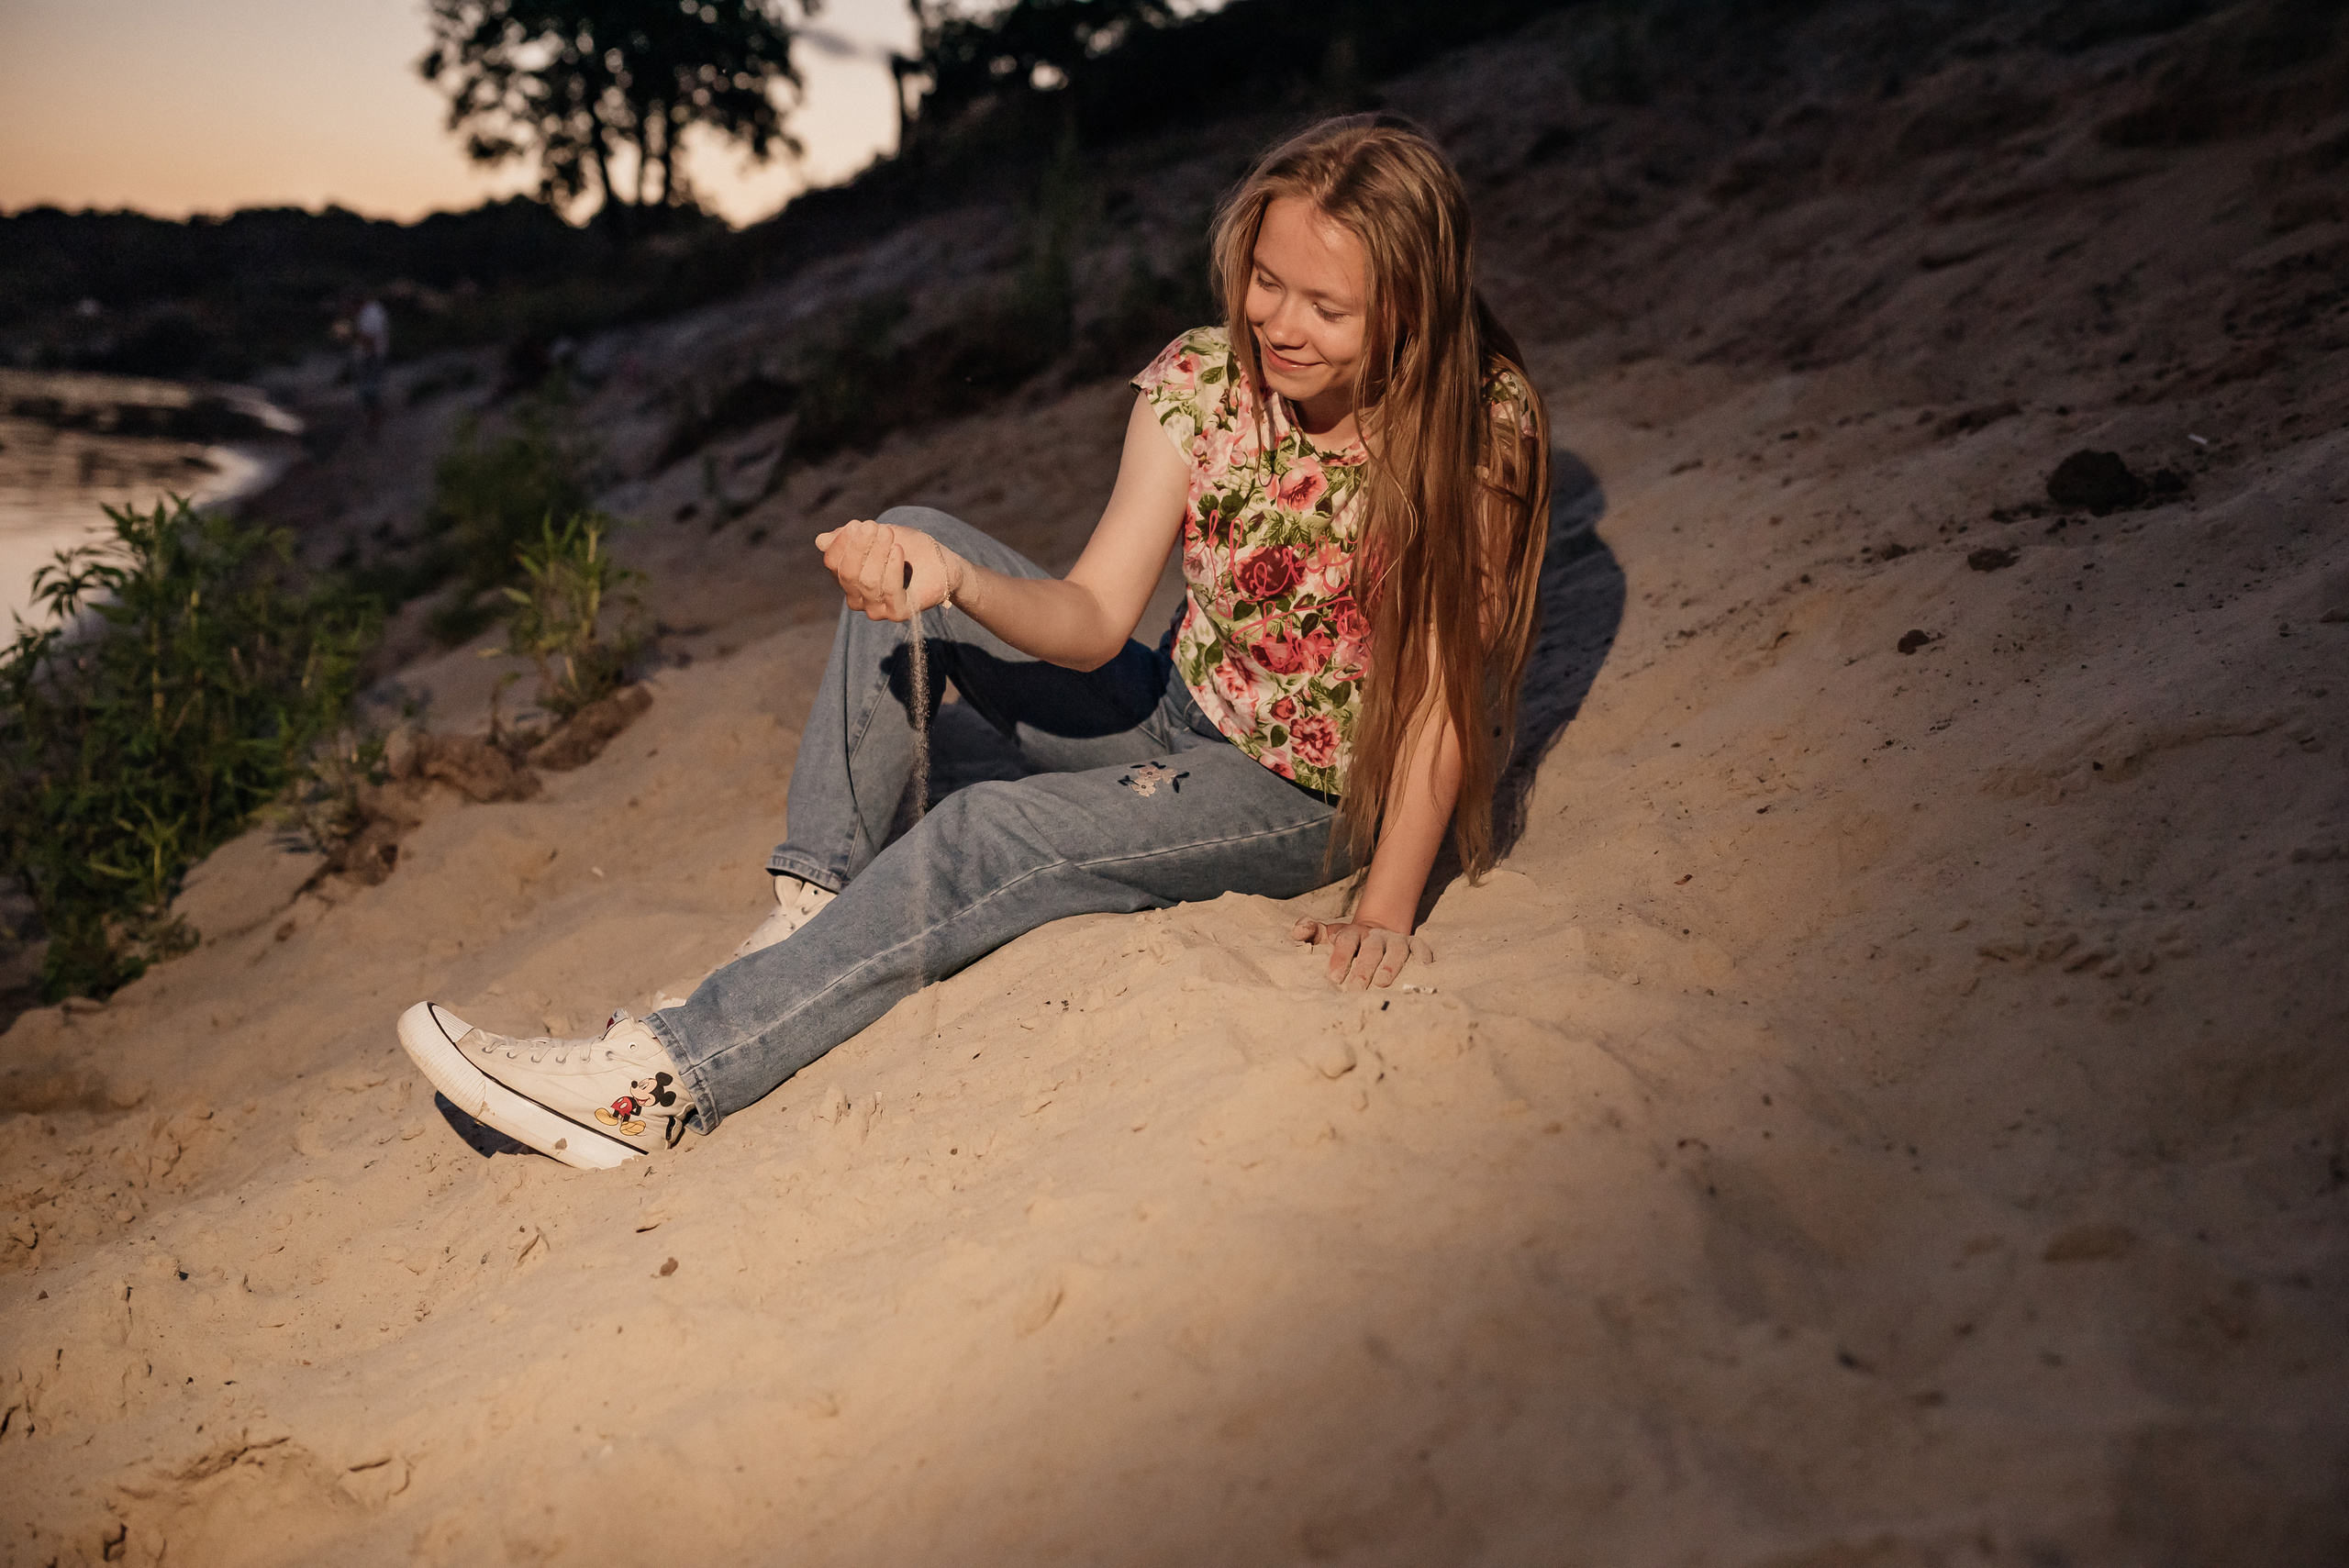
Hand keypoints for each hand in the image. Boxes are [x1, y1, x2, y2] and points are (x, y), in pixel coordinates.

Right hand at [813, 519, 958, 621]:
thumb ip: (851, 538)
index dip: (842, 543)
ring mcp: (876, 609)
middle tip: (875, 526)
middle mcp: (857, 598)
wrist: (941, 562)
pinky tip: (898, 551)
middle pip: (849, 573)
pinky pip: (889, 591)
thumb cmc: (907, 547)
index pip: (833, 563)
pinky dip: (892, 568)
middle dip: (860, 546)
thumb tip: (820, 541)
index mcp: (848, 578)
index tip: (857, 525)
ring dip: (879, 553)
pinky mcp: (898, 613)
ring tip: (890, 535)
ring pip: (867, 581)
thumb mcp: (878, 536)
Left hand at [1291, 917, 1433, 990]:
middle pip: (1370, 950)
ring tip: (1383, 984)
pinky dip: (1423, 954)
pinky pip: (1420, 947)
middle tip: (1354, 989)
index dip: (1340, 958)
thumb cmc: (1349, 940)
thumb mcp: (1329, 934)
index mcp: (1353, 933)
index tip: (1333, 978)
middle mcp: (1375, 936)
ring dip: (1390, 966)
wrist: (1378, 928)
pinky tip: (1423, 966)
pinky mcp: (1412, 944)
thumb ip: (1310, 931)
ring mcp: (1395, 939)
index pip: (1346, 942)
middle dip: (1363, 969)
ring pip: (1395, 951)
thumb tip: (1298, 930)